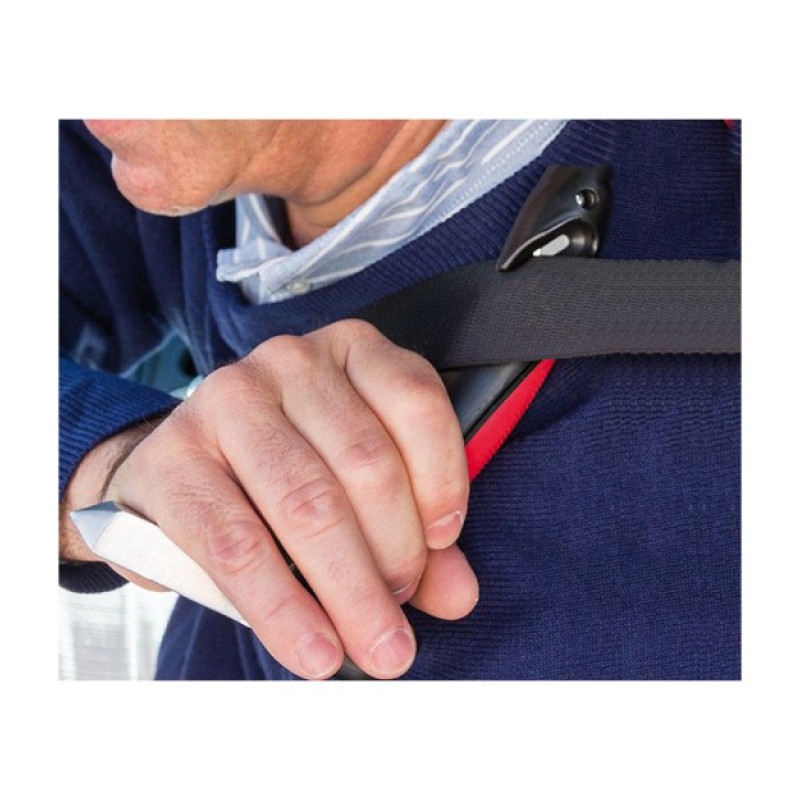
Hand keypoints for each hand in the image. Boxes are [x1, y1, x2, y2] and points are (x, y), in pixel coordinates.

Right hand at [62, 320, 477, 678]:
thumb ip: (414, 534)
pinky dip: (284, 608)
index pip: (415, 401)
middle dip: (397, 556)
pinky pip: (237, 544)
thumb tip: (458, 595)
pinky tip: (314, 648)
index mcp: (351, 351)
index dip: (442, 480)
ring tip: (374, 645)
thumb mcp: (360, 483)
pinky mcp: (172, 457)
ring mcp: (227, 401)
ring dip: (351, 590)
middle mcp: (290, 362)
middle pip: (365, 463)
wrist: (181, 469)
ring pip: (309, 504)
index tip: (444, 545)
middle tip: (404, 616)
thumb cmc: (288, 470)